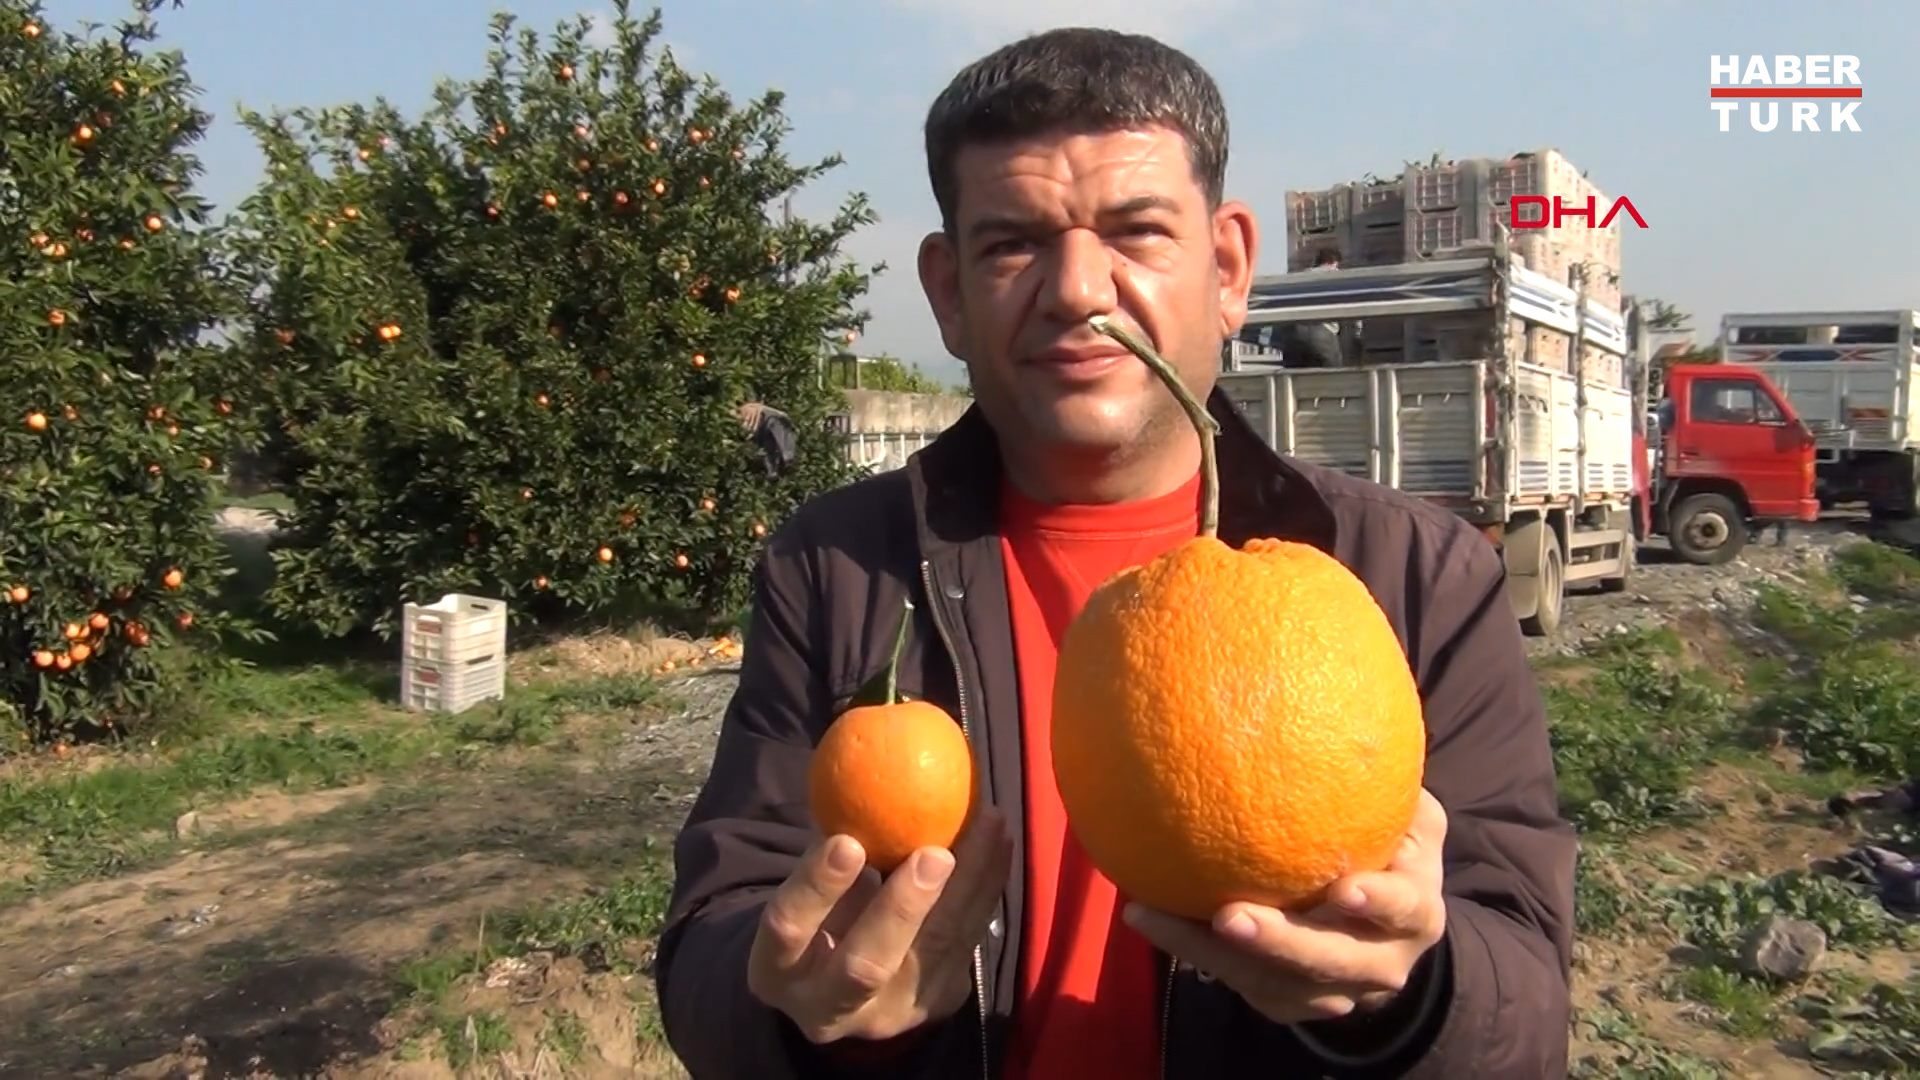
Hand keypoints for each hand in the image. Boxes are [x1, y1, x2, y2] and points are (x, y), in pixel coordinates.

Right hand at [747, 807, 1013, 1044]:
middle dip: (903, 909)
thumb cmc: (814, 912)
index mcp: (775, 972)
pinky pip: (967, 942)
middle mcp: (829, 1009)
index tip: (846, 840)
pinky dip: (986, 888)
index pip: (788, 930)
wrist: (835, 985)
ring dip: (967, 886)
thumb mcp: (801, 887)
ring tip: (988, 825)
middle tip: (934, 852)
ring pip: (934, 953)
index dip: (817, 887)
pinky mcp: (937, 1004)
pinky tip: (999, 841)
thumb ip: (826, 844)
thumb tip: (862, 764)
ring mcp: (890, 1016)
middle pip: (866, 965)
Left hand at [1123, 789, 1448, 1024]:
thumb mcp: (1412, 822)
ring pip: (1268, 982)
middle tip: (1229, 916)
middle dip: (1279, 944)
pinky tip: (1145, 912)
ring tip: (1153, 915)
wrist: (1393, 941)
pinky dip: (1190, 950)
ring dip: (1209, 953)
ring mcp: (1331, 992)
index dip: (1378, 903)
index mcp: (1413, 912)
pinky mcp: (1288, 1002)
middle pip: (1326, 962)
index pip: (1403, 909)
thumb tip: (1354, 705)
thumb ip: (1389, 782)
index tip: (1344, 888)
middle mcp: (1377, 961)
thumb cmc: (1396, 856)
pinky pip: (1236, 982)